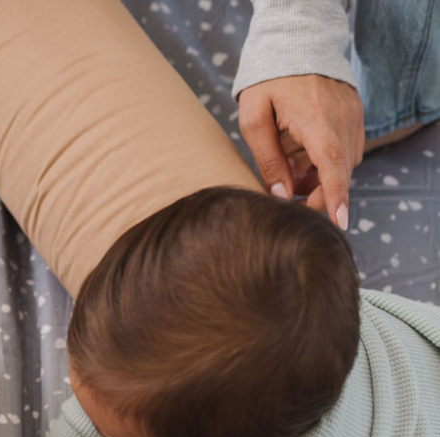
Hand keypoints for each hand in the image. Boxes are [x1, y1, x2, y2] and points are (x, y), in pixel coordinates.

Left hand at [238, 74, 364, 229]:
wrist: (294, 43)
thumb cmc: (267, 81)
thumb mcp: (254, 120)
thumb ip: (267, 159)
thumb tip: (280, 195)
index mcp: (316, 118)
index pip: (332, 165)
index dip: (335, 196)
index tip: (339, 222)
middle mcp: (342, 117)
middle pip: (339, 171)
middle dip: (317, 194)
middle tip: (289, 203)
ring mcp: (352, 114)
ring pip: (343, 163)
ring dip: (318, 177)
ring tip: (288, 172)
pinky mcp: (353, 114)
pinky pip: (345, 150)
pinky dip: (324, 163)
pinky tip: (300, 160)